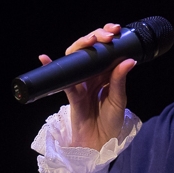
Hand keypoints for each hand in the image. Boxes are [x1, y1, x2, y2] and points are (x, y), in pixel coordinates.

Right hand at [38, 23, 136, 150]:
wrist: (100, 142)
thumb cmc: (111, 122)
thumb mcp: (119, 100)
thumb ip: (119, 80)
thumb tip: (128, 60)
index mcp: (106, 73)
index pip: (104, 49)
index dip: (107, 36)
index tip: (114, 30)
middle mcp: (92, 74)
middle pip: (88, 48)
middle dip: (95, 36)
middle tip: (105, 35)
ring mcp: (80, 82)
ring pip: (75, 58)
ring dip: (79, 46)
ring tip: (88, 41)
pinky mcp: (71, 93)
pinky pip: (61, 79)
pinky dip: (51, 68)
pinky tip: (45, 59)